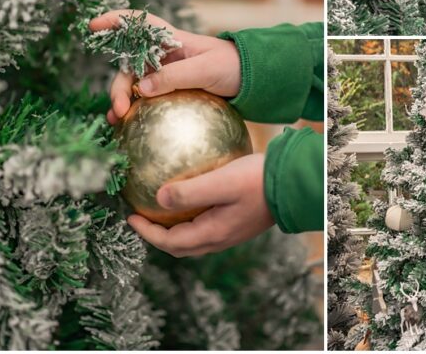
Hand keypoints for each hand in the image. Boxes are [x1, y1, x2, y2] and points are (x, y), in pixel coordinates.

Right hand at [88, 10, 240, 125]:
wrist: (255, 80)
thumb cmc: (232, 66)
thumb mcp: (206, 68)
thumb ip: (175, 76)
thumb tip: (142, 88)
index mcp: (172, 40)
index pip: (139, 24)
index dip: (116, 20)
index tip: (94, 24)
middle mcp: (164, 56)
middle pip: (130, 65)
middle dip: (119, 84)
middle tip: (120, 109)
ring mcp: (167, 75)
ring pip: (135, 85)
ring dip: (123, 100)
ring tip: (117, 119)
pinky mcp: (172, 94)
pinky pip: (148, 101)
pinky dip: (136, 112)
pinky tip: (128, 129)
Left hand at [128, 153, 274, 256]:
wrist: (293, 183)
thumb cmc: (258, 181)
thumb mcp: (221, 182)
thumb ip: (190, 191)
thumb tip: (158, 198)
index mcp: (212, 233)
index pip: (170, 242)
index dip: (148, 233)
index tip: (131, 217)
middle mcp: (220, 238)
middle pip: (180, 245)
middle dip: (158, 235)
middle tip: (143, 216)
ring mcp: (231, 231)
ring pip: (195, 236)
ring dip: (175, 227)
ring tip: (164, 208)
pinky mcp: (240, 220)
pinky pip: (208, 223)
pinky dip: (193, 216)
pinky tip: (195, 193)